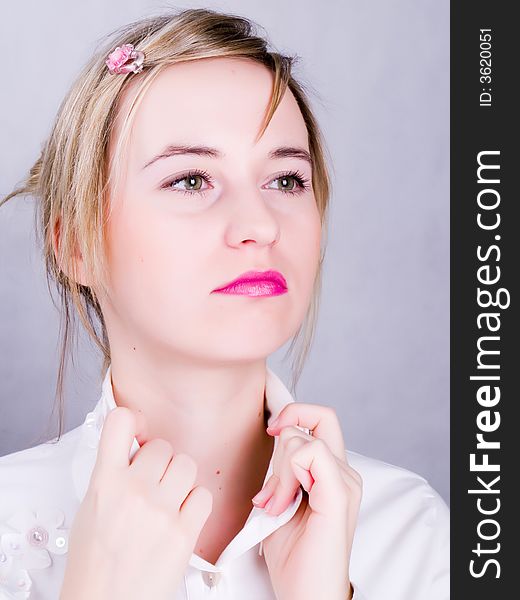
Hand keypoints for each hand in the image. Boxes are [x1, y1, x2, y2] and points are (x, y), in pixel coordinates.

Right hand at [60, 407, 212, 599]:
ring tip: (168, 500)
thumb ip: (113, 473)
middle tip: (152, 482)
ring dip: (180, 479)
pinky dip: (195, 503)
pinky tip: (181, 516)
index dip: (134, 419)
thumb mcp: (91, 507)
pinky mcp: (184, 532)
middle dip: (160, 461)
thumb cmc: (95, 562)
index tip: (138, 429)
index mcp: (105, 482)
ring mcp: (160, 511)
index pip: (120, 422)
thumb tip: (135, 446)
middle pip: (163, 447)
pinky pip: (203, 495)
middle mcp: (133, 491)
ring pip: (187, 465)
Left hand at [251, 404, 361, 599]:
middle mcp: (345, 473)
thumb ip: (283, 469)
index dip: (294, 415)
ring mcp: (345, 483)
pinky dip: (288, 473)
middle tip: (271, 486)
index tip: (271, 431)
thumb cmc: (294, 557)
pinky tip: (282, 503)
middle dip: (283, 439)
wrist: (306, 595)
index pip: (320, 420)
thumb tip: (276, 437)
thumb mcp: (280, 500)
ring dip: (279, 468)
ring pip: (303, 439)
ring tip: (275, 505)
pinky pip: (312, 453)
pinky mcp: (338, 494)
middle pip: (319, 417)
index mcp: (334, 473)